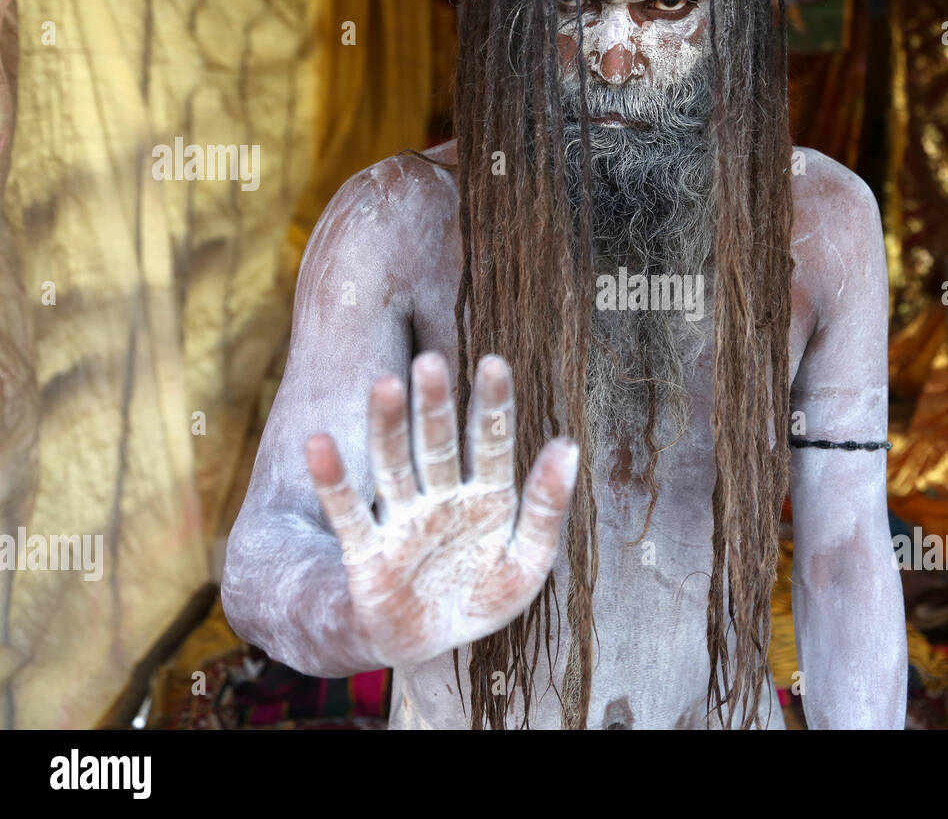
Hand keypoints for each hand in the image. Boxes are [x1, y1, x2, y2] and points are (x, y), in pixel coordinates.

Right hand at [305, 352, 576, 667]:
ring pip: (393, 465)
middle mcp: (442, 497)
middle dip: (434, 404)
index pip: (490, 441)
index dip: (492, 404)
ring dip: (386, 426)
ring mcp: (403, 521)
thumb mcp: (528, 561)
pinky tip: (318, 445)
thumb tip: (568, 445)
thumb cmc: (483, 596)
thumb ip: (546, 506)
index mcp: (487, 495)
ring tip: (384, 385)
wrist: (434, 646)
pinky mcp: (368, 552)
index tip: (493, 363)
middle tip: (429, 361)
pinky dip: (333, 482)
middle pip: (436, 442)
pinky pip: (349, 513)